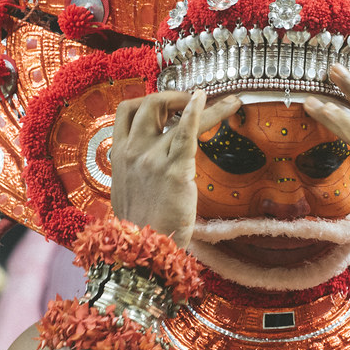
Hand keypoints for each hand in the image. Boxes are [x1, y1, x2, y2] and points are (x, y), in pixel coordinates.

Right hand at [110, 91, 239, 247]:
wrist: (141, 253)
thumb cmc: (138, 226)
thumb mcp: (126, 191)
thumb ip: (136, 170)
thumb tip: (153, 160)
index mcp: (118, 155)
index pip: (127, 111)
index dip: (148, 100)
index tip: (168, 104)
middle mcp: (132, 151)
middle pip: (149, 104)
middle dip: (173, 96)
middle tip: (196, 101)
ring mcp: (152, 159)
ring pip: (177, 115)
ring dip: (206, 105)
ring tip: (230, 103)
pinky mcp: (174, 171)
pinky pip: (187, 133)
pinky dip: (201, 113)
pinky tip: (221, 104)